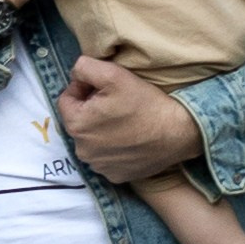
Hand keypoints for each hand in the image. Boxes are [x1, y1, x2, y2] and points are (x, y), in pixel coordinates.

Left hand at [56, 55, 202, 184]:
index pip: (66, 100)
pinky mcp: (115, 175)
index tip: (103, 88)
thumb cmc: (144, 103)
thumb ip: (85, 67)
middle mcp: (82, 150)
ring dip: (101, 129)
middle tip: (116, 103)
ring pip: (91, 140)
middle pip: (79, 121)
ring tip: (124, 121)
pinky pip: (106, 157)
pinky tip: (130, 138)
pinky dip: (113, 147)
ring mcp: (99, 166)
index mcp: (76, 124)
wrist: (178, 132)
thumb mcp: (113, 74)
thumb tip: (75, 73)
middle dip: (92, 110)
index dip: (83, 88)